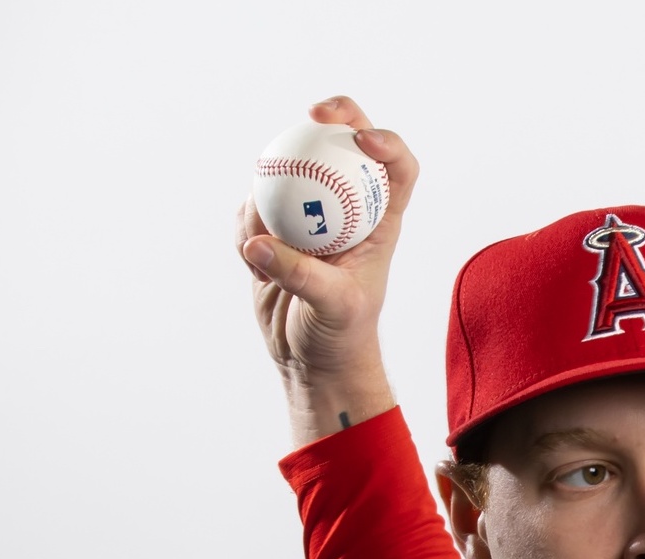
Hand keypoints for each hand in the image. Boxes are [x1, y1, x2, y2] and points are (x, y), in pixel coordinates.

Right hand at [237, 95, 418, 442]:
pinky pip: (253, 208)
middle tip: (309, 114)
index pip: (397, 170)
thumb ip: (299, 274)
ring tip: (266, 249)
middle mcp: (348, 209)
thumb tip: (257, 242)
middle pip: (345, 145)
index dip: (388, 142)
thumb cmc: (340, 335)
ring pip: (289, 172)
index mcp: (381, 223)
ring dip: (270, 194)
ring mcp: (310, 213)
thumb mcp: (331, 306)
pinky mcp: (274, 227)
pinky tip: (254, 265)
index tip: (362, 138)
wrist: (311, 358)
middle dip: (333, 117)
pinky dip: (247, 228)